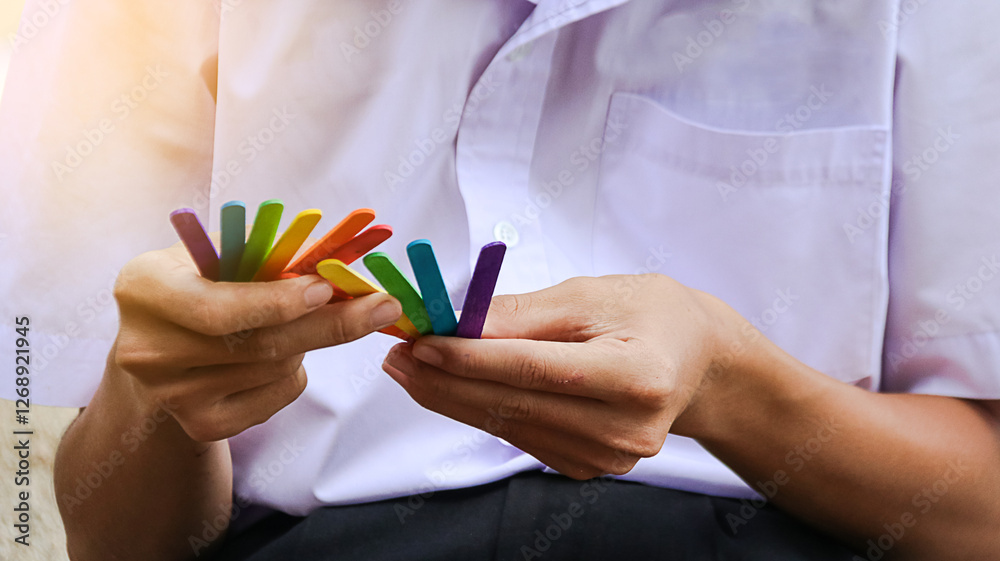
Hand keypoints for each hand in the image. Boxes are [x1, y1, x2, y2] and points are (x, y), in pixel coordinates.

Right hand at [112, 241, 402, 441]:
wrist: (162, 348)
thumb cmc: (200, 283)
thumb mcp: (216, 253)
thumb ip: (264, 250)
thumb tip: (335, 257)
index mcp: (144, 290)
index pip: (216, 310)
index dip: (276, 302)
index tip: (326, 289)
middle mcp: (149, 350)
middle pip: (260, 344)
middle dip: (330, 324)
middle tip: (381, 306)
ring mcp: (173, 396)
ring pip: (277, 367)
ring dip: (308, 340)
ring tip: (301, 319)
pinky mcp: (201, 425)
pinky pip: (278, 395)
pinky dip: (296, 371)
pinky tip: (281, 353)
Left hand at [382, 274, 750, 478]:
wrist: (695, 362)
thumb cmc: (652, 316)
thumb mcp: (593, 295)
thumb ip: (525, 314)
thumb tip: (458, 322)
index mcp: (637, 377)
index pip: (535, 369)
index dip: (470, 358)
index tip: (420, 342)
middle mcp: (626, 429)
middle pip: (514, 405)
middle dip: (445, 381)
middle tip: (397, 355)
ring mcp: (609, 457)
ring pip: (510, 426)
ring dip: (453, 398)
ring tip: (409, 368)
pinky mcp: (590, 467)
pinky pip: (521, 438)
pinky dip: (482, 412)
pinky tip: (450, 389)